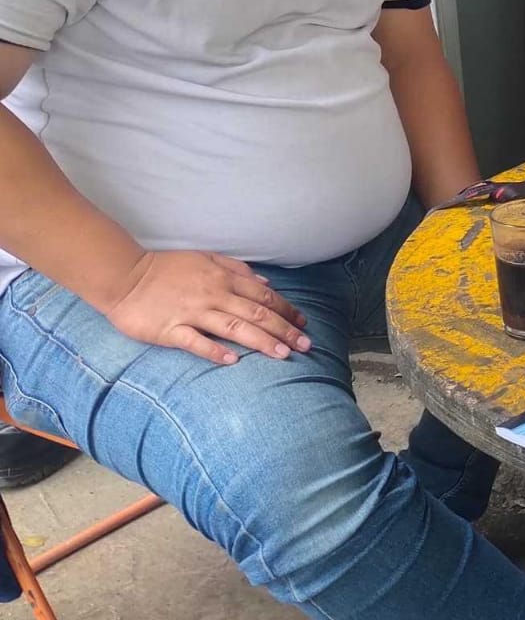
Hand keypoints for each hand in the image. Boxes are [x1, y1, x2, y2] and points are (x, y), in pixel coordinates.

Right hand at [104, 250, 311, 365]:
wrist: (124, 276)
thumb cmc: (166, 268)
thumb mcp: (206, 258)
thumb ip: (237, 269)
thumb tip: (265, 283)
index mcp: (222, 278)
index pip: (263, 296)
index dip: (286, 310)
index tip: (303, 323)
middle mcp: (212, 294)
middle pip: (255, 313)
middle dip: (283, 329)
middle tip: (305, 346)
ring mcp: (191, 312)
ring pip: (233, 327)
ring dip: (260, 341)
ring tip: (282, 354)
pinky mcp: (169, 330)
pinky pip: (195, 342)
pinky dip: (214, 350)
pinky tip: (233, 361)